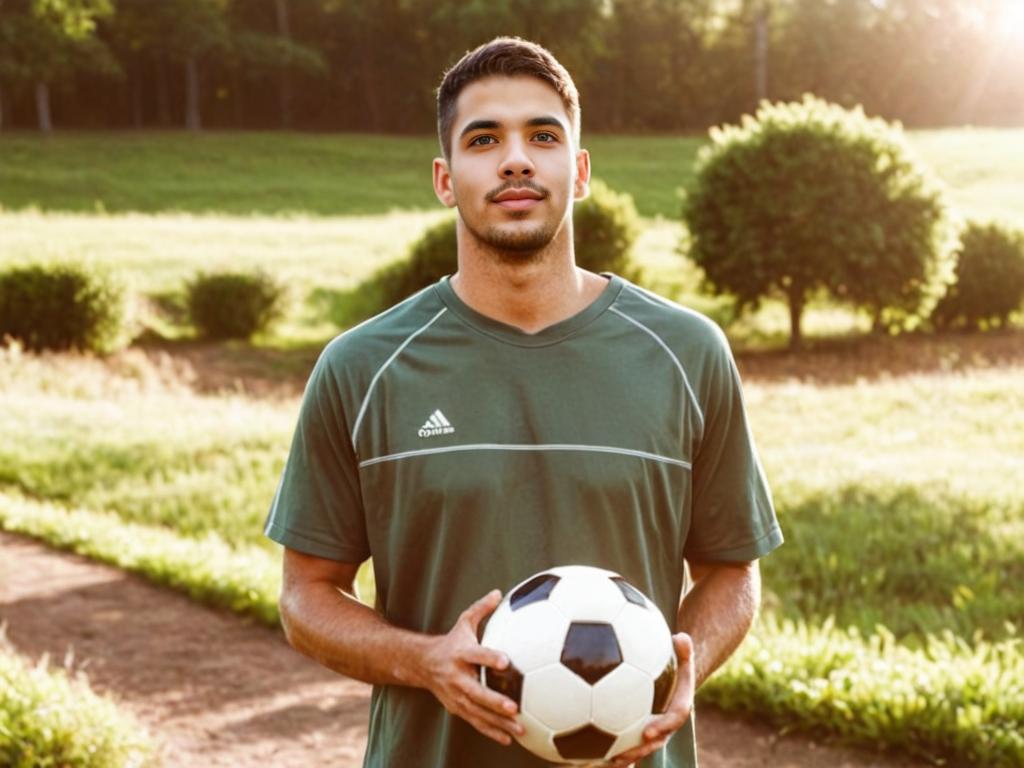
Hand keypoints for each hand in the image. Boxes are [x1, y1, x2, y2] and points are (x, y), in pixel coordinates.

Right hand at [422, 589, 523, 745]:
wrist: (422, 664)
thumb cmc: (452, 641)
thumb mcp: (463, 622)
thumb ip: (481, 609)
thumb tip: (499, 592)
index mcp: (460, 654)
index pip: (476, 655)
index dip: (490, 657)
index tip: (506, 661)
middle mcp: (457, 677)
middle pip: (476, 691)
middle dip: (494, 700)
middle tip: (514, 706)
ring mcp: (456, 695)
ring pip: (478, 711)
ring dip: (498, 721)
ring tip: (520, 727)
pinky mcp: (457, 708)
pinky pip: (476, 722)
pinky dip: (492, 731)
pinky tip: (510, 737)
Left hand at [608, 633, 694, 767]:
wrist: (677, 683)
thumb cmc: (676, 667)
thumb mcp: (684, 657)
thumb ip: (684, 649)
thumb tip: (681, 637)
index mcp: (679, 707)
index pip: (674, 719)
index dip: (663, 727)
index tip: (647, 731)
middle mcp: (667, 724)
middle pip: (655, 742)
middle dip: (640, 751)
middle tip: (623, 756)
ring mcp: (655, 730)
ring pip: (640, 747)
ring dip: (625, 756)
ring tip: (604, 762)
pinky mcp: (640, 731)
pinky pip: (627, 742)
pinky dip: (612, 749)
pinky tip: (590, 752)